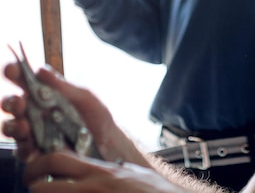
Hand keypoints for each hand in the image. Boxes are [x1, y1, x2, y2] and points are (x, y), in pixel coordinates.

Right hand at [1, 62, 147, 166]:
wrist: (107, 143)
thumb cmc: (96, 115)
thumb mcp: (84, 97)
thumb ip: (63, 87)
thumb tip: (41, 70)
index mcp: (45, 93)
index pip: (24, 80)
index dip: (14, 73)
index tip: (11, 69)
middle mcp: (35, 111)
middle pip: (12, 104)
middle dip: (11, 102)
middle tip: (18, 102)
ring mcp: (34, 132)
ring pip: (12, 127)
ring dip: (14, 125)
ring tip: (24, 125)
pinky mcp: (36, 153)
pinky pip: (23, 151)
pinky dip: (24, 146)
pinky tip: (32, 144)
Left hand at [24, 151, 184, 192]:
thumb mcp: (130, 173)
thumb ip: (109, 171)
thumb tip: (92, 170)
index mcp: (101, 171)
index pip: (57, 159)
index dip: (38, 165)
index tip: (34, 170)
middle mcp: (93, 186)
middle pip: (43, 185)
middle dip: (33, 185)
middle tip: (33, 186)